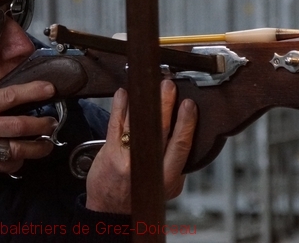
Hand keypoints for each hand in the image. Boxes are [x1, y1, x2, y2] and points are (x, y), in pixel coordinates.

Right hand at [0, 64, 56, 173]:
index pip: (12, 96)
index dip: (34, 91)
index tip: (50, 88)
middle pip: (22, 126)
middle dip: (42, 124)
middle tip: (52, 121)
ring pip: (19, 150)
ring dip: (38, 147)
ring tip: (47, 142)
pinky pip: (5, 166)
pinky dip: (18, 163)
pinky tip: (23, 156)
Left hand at [84, 79, 197, 213]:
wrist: (110, 211)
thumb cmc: (139, 196)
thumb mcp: (166, 187)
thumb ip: (176, 164)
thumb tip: (186, 134)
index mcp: (168, 177)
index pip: (180, 145)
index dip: (186, 123)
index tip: (189, 104)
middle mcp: (148, 168)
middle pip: (161, 130)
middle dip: (166, 105)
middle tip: (170, 87)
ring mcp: (127, 159)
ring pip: (139, 125)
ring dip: (146, 102)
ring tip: (152, 86)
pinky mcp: (110, 153)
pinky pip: (116, 125)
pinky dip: (120, 107)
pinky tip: (124, 95)